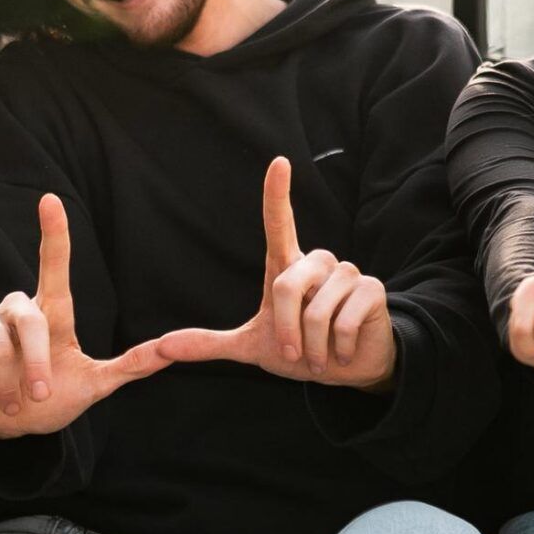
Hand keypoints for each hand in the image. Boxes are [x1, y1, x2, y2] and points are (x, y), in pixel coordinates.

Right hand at [0, 193, 169, 438]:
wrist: (3, 425)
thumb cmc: (49, 399)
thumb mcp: (93, 385)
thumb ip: (131, 366)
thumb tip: (173, 350)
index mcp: (51, 313)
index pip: (54, 266)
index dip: (54, 234)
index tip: (51, 200)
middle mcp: (17, 306)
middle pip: (30, 320)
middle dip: (35, 363)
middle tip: (39, 396)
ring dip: (8, 381)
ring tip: (10, 400)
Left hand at [156, 157, 396, 389]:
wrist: (345, 371)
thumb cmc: (300, 350)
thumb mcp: (251, 347)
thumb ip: (209, 344)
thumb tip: (161, 348)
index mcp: (288, 269)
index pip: (279, 224)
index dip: (277, 194)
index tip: (279, 162)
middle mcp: (318, 263)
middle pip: (287, 285)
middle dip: (285, 329)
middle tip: (296, 353)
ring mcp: (347, 273)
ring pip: (317, 310)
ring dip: (313, 345)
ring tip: (320, 355)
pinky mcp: (372, 290)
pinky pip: (344, 321)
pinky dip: (339, 348)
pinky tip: (343, 352)